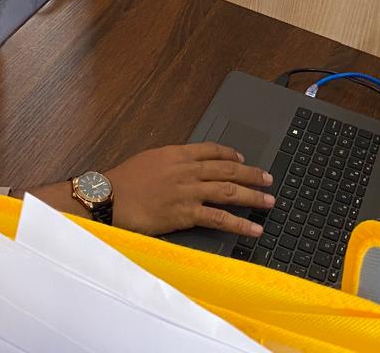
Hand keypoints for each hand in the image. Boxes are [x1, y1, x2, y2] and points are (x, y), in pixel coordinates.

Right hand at [105, 143, 274, 237]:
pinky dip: (239, 223)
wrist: (109, 198)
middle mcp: (187, 170)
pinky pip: (219, 218)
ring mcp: (189, 192)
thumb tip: (183, 166)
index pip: (212, 150)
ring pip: (229, 191)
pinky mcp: (186, 214)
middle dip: (251, 174)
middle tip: (268, 179)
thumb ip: (170, 163)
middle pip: (228, 169)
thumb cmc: (122, 181)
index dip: (230, 154)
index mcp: (177, 154)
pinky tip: (253, 229)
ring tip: (269, 202)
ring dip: (252, 197)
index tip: (242, 157)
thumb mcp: (149, 160)